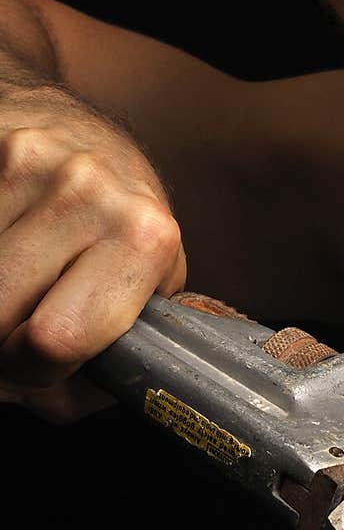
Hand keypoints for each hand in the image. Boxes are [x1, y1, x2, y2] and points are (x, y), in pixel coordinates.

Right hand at [0, 99, 185, 417]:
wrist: (76, 131)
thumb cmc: (113, 222)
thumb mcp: (143, 285)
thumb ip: (113, 358)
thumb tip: (60, 398)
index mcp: (143, 236)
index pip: (57, 340)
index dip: (35, 369)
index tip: (36, 361)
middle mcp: (90, 191)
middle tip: (14, 328)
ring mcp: (30, 162)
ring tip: (10, 288)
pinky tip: (0, 250)